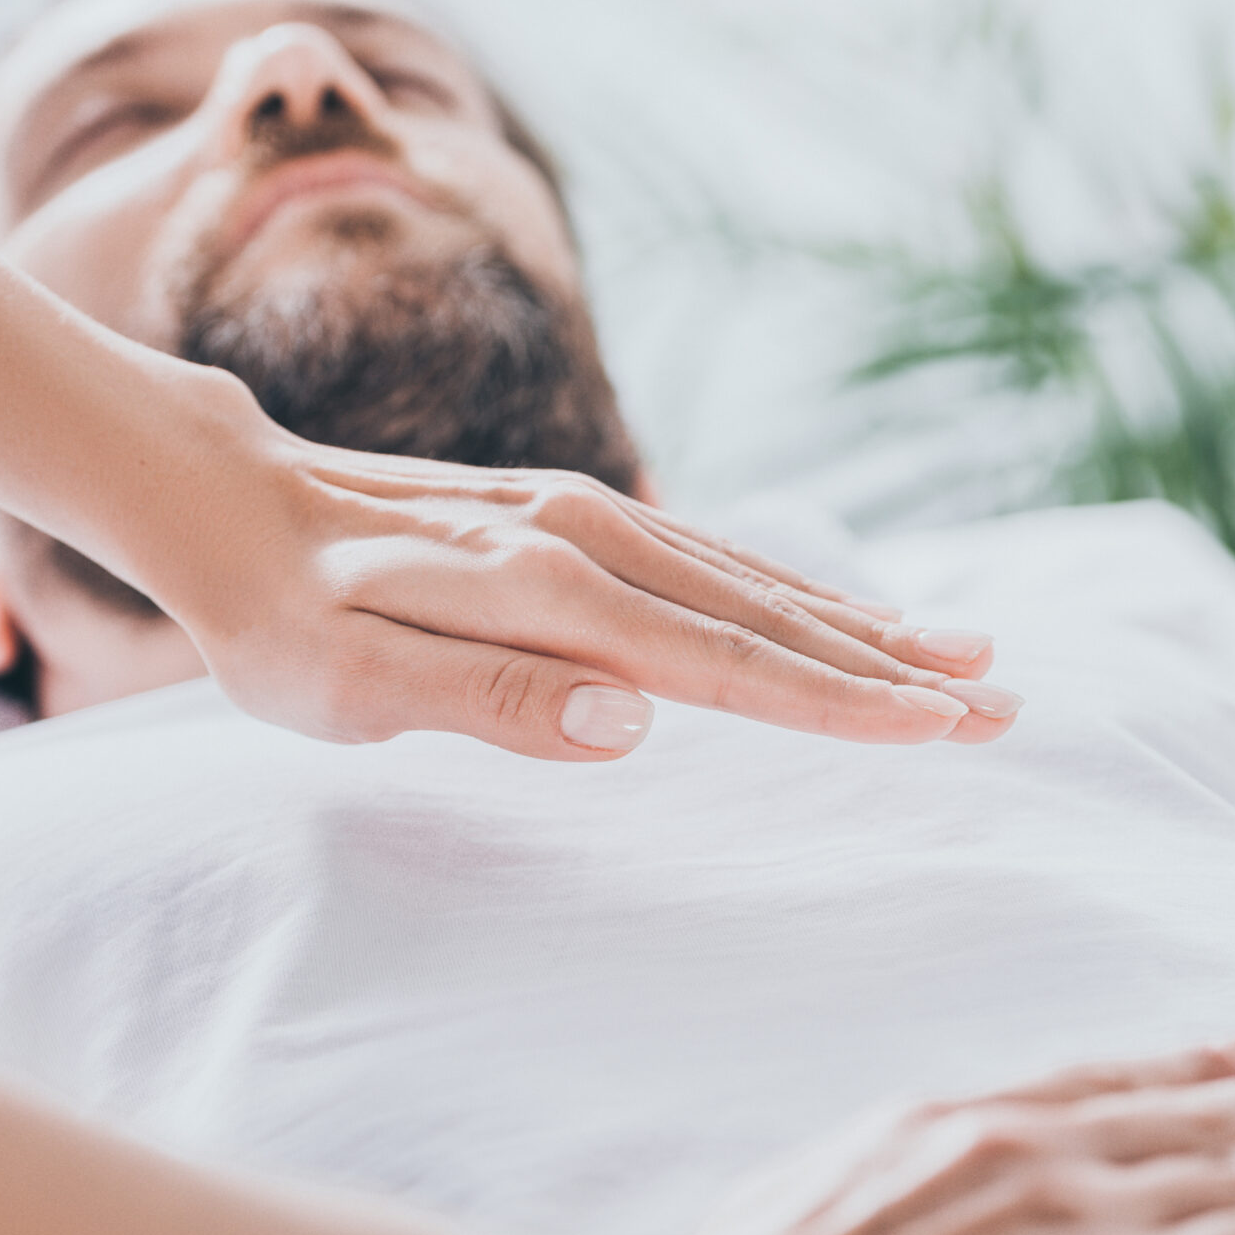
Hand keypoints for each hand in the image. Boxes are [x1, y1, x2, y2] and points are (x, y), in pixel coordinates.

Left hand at [117, 375, 1021, 760]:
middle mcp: (587, 539)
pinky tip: (843, 611)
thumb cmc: (277, 620)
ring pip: (757, 579)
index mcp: (545, 590)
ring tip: (969, 653)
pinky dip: (794, 589)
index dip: (834, 704)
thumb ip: (490, 699)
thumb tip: (632, 722)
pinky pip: (713, 558)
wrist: (226, 503)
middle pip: (768, 616)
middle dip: (892, 669)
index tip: (940, 731)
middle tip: (1007, 708)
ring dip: (865, 624)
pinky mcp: (578, 520)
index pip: (720, 662)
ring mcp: (588, 520)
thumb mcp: (351, 684)